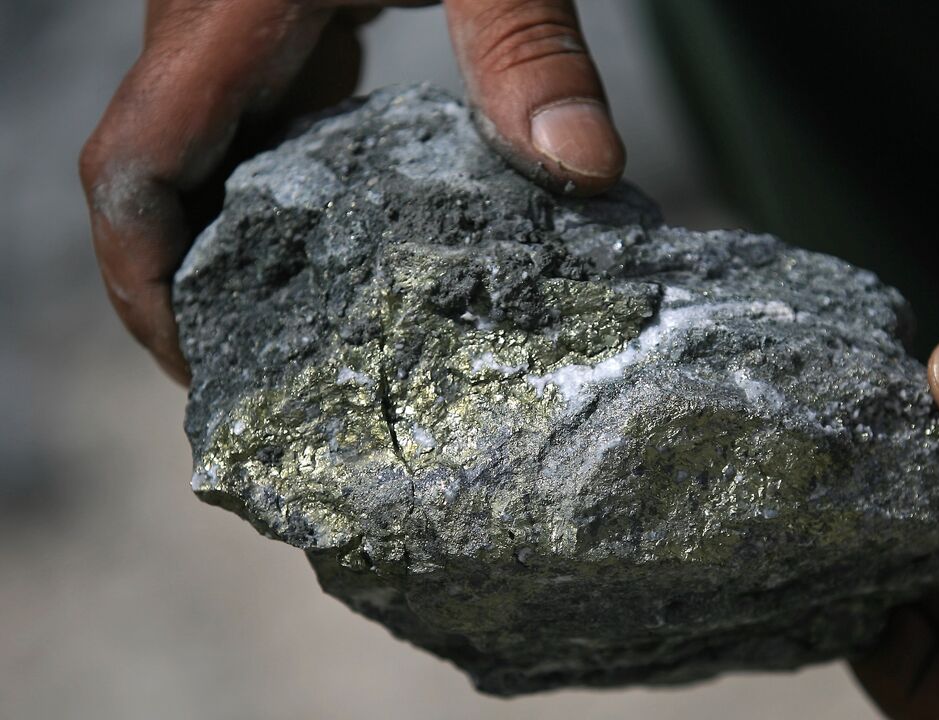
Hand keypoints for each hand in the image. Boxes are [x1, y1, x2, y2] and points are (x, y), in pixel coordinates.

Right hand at [79, 0, 624, 382]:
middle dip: (186, 288)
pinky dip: (276, 194)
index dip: (143, 282)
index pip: (134, 168)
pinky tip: (345, 243)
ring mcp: (237, 24)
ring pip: (198, 156)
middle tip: (263, 379)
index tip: (197, 365)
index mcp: (229, 14)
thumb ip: (530, 46)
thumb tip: (587, 173)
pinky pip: (249, 124)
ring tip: (300, 337)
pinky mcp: (281, 21)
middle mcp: (208, 25)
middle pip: (154, 181)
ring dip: (229, 247)